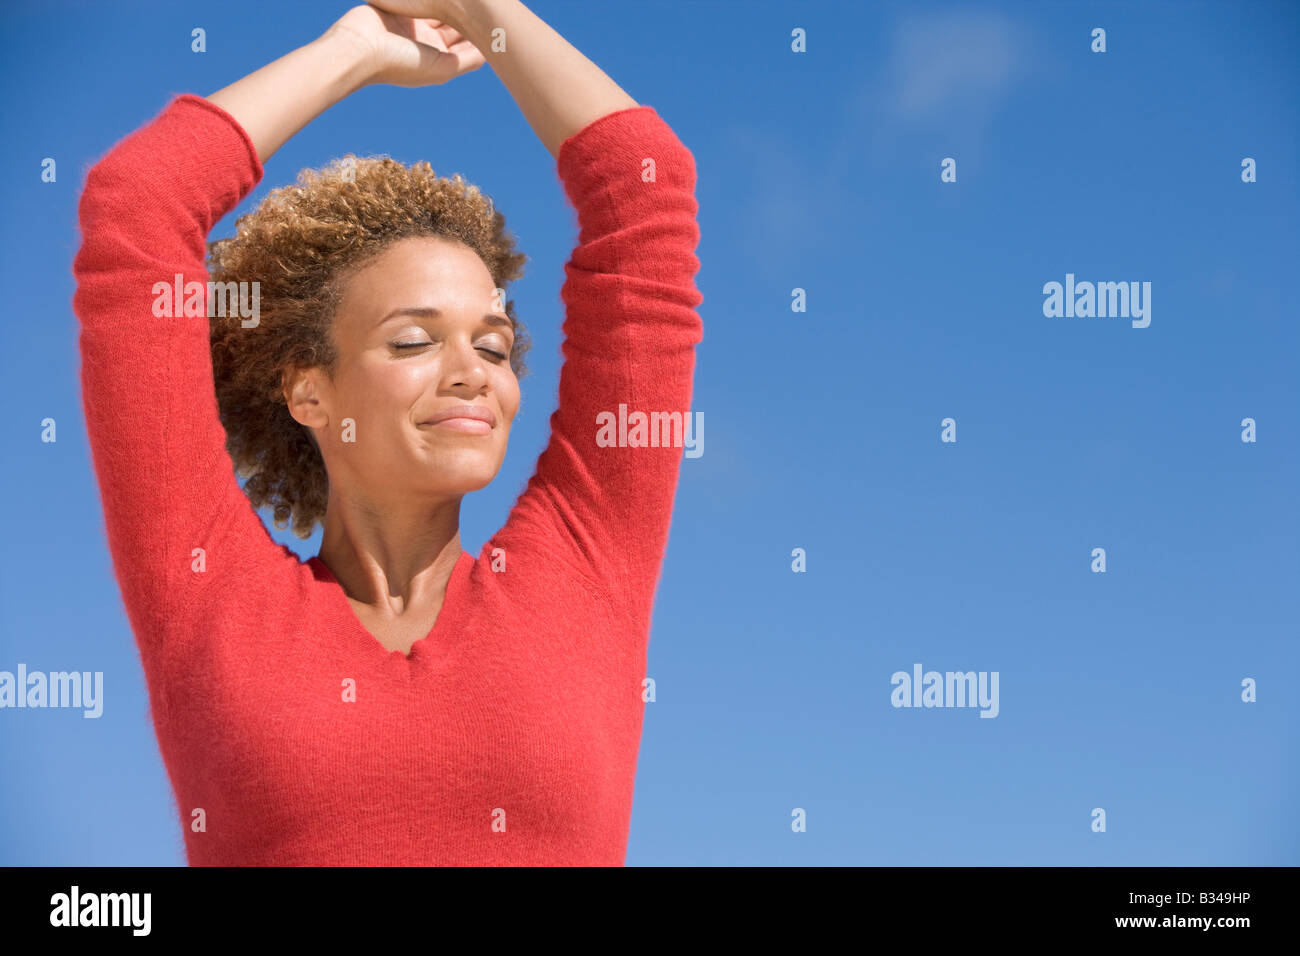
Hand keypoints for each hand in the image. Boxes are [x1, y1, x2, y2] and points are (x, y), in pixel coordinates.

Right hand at [324, 4, 484, 87]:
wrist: (358, 49)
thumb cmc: (399, 63)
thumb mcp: (441, 68)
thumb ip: (467, 60)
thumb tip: (491, 53)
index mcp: (441, 60)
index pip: (470, 44)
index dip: (488, 33)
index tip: (505, 21)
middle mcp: (430, 43)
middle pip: (459, 24)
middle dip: (475, 13)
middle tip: (495, 2)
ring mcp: (415, 24)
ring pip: (444, 7)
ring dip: (457, 1)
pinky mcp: (403, 7)